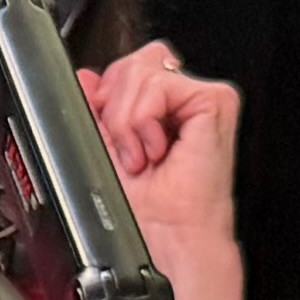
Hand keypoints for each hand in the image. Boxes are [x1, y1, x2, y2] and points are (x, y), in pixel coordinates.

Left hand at [79, 38, 242, 251]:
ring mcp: (202, 97)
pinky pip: (157, 84)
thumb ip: (94, 110)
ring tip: (142, 156)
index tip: (112, 140)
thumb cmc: (146, 210)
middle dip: (114, 111)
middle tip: (127, 152)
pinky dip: (144, 120)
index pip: (125, 70)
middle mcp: (183, 100)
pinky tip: (157, 149)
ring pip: (138, 71)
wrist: (168, 236)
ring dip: (127, 122)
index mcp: (162, 109)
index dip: (107, 100)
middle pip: (131, 63)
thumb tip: (84, 78)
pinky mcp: (215, 99)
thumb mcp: (103, 149)